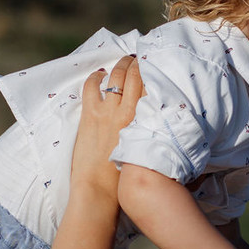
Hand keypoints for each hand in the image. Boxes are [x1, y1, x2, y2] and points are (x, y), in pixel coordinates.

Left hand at [74, 56, 143, 194]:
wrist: (99, 189)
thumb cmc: (124, 176)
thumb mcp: (145, 150)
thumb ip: (151, 133)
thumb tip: (158, 125)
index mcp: (144, 121)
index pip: (151, 87)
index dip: (151, 72)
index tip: (152, 66)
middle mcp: (128, 112)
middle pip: (134, 76)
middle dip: (136, 64)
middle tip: (137, 59)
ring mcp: (107, 111)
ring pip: (115, 77)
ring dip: (119, 66)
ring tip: (122, 62)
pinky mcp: (90, 115)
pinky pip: (92, 87)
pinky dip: (95, 77)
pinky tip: (98, 75)